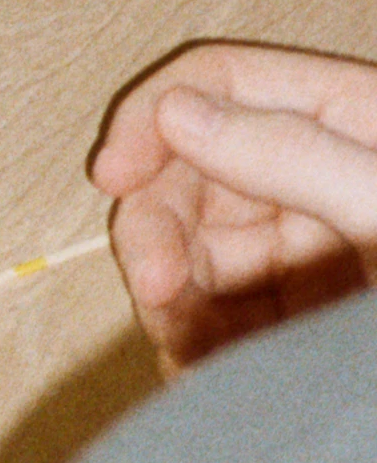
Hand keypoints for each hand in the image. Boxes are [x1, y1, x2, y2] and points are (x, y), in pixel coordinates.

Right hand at [89, 35, 376, 362]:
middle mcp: (326, 175)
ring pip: (202, 251)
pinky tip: (203, 380)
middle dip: (160, 225)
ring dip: (174, 296)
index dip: (155, 118)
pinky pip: (229, 317)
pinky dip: (201, 344)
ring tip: (188, 350)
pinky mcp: (311, 321)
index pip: (222, 82)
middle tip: (156, 290)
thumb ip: (291, 153)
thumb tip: (178, 114)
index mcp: (351, 118)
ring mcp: (318, 250)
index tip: (112, 177)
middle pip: (197, 172)